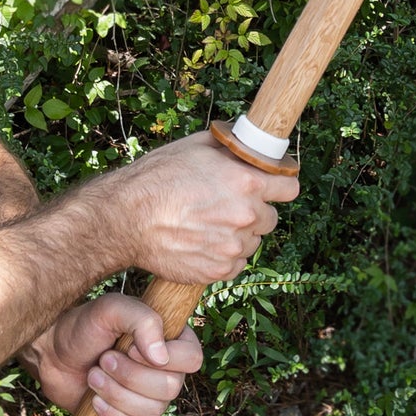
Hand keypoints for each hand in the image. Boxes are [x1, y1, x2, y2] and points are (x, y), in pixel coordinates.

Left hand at [23, 293, 202, 415]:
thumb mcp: (112, 309)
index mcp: (171, 339)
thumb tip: (161, 357)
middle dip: (130, 376)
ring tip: (94, 376)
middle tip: (104, 360)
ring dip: (116, 394)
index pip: (192, 358)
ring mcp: (152, 396)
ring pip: (153, 411)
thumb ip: (142, 320)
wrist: (54, 355)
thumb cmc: (85, 326)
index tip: (129, 346)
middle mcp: (168, 369)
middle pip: (171, 388)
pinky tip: (96, 401)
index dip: (165, 358)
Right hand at [116, 130, 299, 284]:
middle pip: (271, 218)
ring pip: (252, 241)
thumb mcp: (195, 147)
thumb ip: (229, 147)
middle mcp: (246, 215)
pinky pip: (235, 264)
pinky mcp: (219, 271)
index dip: (280, 186)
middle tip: (227, 206)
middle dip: (255, 211)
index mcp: (247, 182)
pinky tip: (202, 243)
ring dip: (238, 235)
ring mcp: (233, 246)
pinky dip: (224, 256)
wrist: (126, 219)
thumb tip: (246, 145)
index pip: (290, 188)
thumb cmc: (156, 178)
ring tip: (207, 225)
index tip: (272, 187)